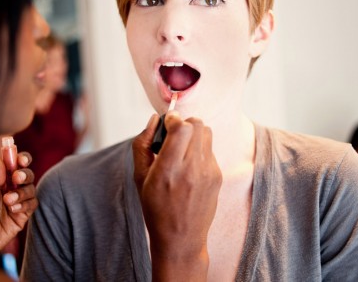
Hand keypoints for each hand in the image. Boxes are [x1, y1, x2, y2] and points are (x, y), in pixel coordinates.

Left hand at [0, 152, 37, 265]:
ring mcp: (16, 203)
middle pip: (26, 175)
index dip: (20, 159)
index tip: (20, 159)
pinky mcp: (21, 217)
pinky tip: (13, 209)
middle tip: (16, 178)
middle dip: (25, 174)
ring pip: (31, 189)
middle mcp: (9, 190)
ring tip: (8, 201)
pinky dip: (25, 204)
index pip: (13, 165)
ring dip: (23, 192)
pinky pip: (32, 205)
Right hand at [132, 112, 221, 280]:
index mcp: (168, 170)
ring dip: (194, 133)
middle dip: (184, 123)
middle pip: (197, 124)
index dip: (173, 119)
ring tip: (182, 149)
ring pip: (207, 132)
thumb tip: (154, 119)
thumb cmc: (156, 208)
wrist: (181, 238)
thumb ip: (142, 144)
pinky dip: (199, 149)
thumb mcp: (139, 178)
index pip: (181, 128)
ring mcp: (208, 172)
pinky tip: (189, 166)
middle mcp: (191, 169)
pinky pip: (210, 149)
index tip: (167, 122)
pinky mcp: (217, 176)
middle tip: (173, 134)